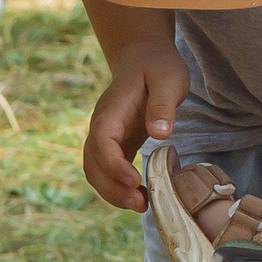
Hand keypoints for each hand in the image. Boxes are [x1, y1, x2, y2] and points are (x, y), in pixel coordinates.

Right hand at [82, 41, 189, 210]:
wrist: (143, 56)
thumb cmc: (158, 66)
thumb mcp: (169, 78)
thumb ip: (163, 104)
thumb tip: (160, 134)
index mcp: (112, 109)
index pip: (102, 141)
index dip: (113, 165)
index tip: (133, 181)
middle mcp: (102, 125)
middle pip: (92, 163)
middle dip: (112, 188)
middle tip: (141, 204)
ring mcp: (105, 136)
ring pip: (95, 171)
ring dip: (113, 193)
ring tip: (143, 205)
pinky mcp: (115, 144)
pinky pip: (108, 171)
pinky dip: (118, 187)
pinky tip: (141, 195)